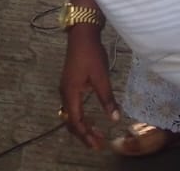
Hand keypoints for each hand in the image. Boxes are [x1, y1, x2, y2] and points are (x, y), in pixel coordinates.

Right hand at [58, 26, 119, 151]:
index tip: (97, 144)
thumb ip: (107, 99)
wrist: (82, 34)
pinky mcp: (69, 83)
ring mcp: (66, 87)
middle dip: (83, 134)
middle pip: (70, 120)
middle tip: (97, 144)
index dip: (86, 135)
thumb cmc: (91, 55)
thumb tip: (115, 119)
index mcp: (70, 92)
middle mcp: (65, 92)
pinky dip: (79, 116)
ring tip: (94, 134)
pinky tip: (89, 117)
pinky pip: (71, 106)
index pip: (76, 121)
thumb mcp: (101, 77)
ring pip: (70, 114)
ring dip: (81, 126)